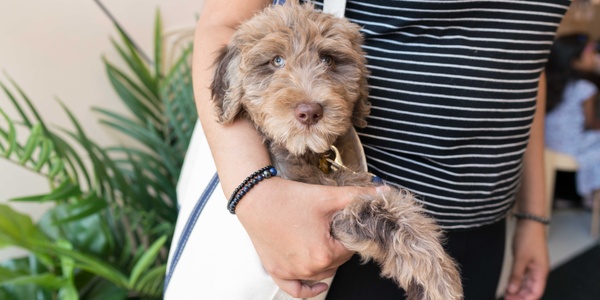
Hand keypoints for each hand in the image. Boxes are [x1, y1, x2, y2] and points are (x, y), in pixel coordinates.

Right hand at [235, 177, 360, 297]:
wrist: (256, 197)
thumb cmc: (288, 198)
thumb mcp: (327, 196)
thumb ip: (358, 196)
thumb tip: (384, 191)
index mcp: (324, 254)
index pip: (352, 249)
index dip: (350, 234)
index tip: (342, 222)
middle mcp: (309, 269)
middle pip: (338, 262)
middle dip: (338, 246)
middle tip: (329, 226)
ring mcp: (292, 273)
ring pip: (322, 274)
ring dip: (326, 260)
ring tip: (320, 239)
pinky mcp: (277, 272)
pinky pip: (296, 290)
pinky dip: (309, 289)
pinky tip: (320, 285)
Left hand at [505, 220, 548, 299]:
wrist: (529, 222)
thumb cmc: (529, 237)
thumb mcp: (520, 258)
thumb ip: (516, 275)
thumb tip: (512, 290)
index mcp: (541, 272)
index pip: (536, 293)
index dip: (526, 299)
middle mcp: (538, 272)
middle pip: (531, 290)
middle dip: (520, 297)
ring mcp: (532, 267)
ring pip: (526, 284)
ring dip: (517, 291)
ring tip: (506, 296)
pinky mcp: (526, 262)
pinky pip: (522, 277)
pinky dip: (516, 282)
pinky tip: (508, 287)